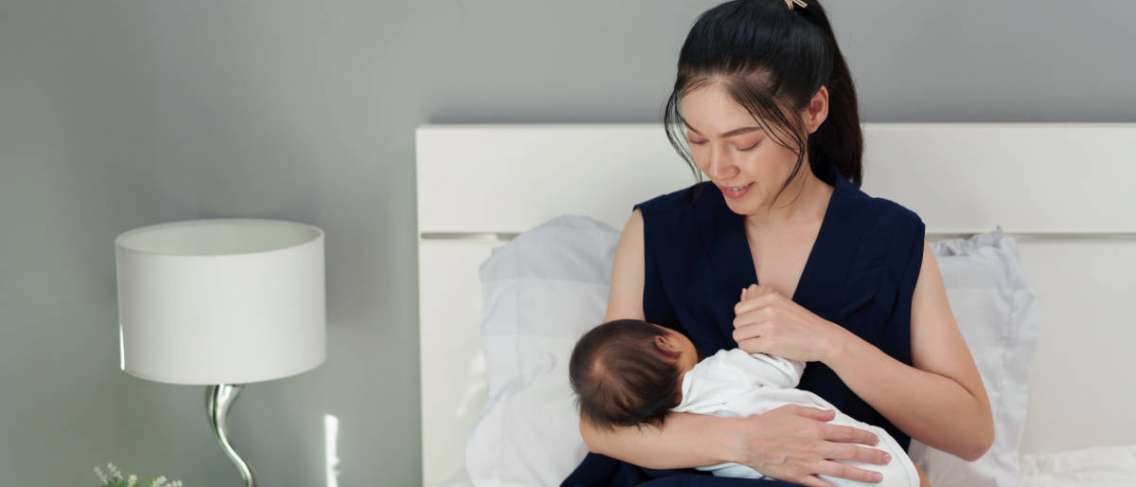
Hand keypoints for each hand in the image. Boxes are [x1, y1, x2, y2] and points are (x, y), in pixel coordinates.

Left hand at [733, 284, 847, 362]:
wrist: (823, 338)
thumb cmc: (803, 323)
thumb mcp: (783, 304)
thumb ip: (762, 297)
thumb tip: (744, 291)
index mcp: (770, 297)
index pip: (739, 308)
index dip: (744, 319)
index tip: (755, 325)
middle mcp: (767, 309)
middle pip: (737, 322)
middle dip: (744, 331)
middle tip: (757, 336)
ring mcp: (768, 326)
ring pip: (738, 335)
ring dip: (745, 341)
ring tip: (758, 342)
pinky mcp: (770, 342)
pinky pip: (745, 347)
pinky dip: (749, 350)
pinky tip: (761, 349)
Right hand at [733, 404, 890, 486]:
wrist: (748, 441)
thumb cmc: (767, 423)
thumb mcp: (791, 409)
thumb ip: (814, 412)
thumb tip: (831, 414)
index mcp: (816, 430)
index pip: (847, 433)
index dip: (864, 435)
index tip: (876, 438)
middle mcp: (816, 448)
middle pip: (850, 452)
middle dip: (871, 455)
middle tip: (886, 458)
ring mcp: (809, 464)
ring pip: (842, 471)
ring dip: (862, 474)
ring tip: (877, 477)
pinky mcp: (799, 476)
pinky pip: (821, 484)